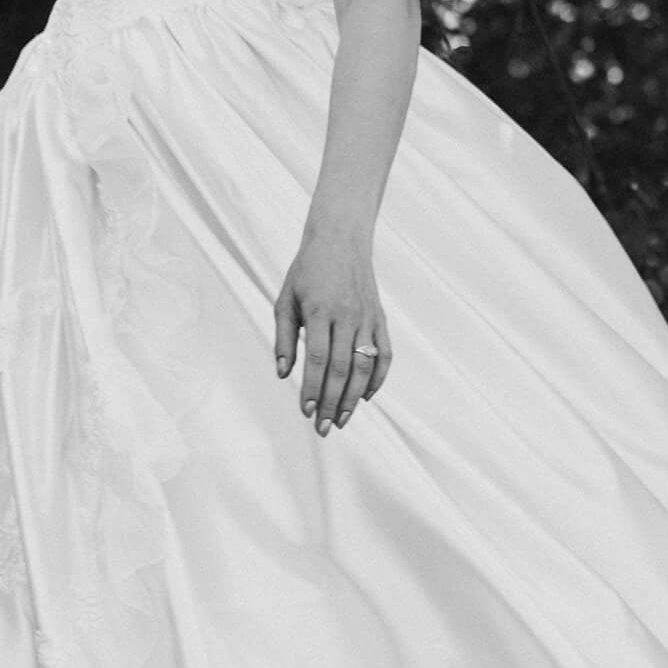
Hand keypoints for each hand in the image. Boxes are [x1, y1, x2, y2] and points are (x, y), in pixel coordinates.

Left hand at [273, 227, 391, 435]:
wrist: (341, 239)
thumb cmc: (308, 270)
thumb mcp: (286, 298)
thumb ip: (284, 337)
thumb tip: (282, 374)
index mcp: (320, 310)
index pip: (317, 358)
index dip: (311, 388)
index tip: (304, 411)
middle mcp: (347, 315)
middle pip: (342, 368)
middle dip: (331, 402)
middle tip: (321, 428)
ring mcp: (367, 317)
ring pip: (365, 365)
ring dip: (353, 398)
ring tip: (340, 420)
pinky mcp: (381, 317)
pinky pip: (385, 353)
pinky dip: (378, 378)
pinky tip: (366, 397)